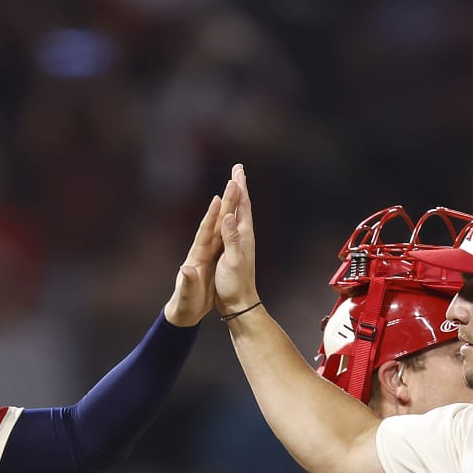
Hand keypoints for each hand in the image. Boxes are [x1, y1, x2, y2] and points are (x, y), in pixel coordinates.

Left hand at [162, 192, 225, 325]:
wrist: (184, 313)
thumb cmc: (185, 305)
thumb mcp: (187, 295)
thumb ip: (187, 282)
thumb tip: (187, 269)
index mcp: (197, 258)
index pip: (205, 233)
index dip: (211, 217)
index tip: (218, 199)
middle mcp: (202, 251)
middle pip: (215, 222)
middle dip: (225, 202)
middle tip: (233, 180)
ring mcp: (208, 253)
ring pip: (221, 225)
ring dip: (229, 207)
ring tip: (237, 188)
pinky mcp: (213, 258)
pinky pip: (224, 235)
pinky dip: (230, 223)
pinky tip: (235, 214)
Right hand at [213, 164, 259, 314]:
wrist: (239, 303)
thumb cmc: (234, 285)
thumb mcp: (231, 261)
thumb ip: (230, 237)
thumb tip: (229, 215)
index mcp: (242, 237)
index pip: (241, 207)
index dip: (239, 189)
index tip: (237, 172)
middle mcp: (243, 236)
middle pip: (242, 206)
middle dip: (239, 187)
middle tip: (238, 168)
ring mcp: (239, 242)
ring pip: (238, 213)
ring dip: (237, 197)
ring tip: (235, 184)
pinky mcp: (233, 249)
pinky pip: (233, 225)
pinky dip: (232, 213)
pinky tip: (230, 213)